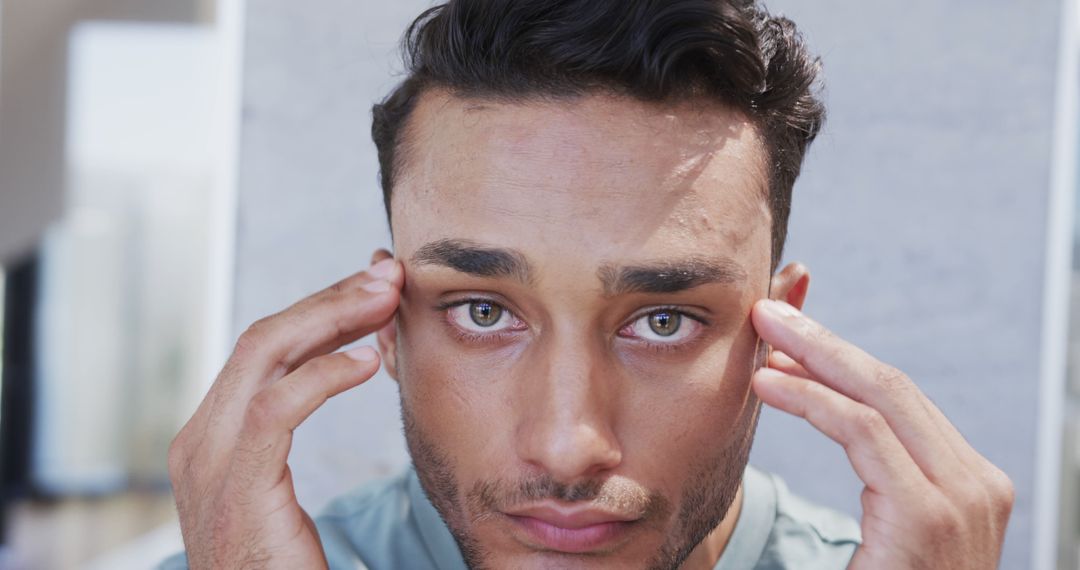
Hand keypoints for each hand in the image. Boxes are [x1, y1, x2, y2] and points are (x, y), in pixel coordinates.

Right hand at [167, 256, 402, 569]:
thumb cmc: (279, 564)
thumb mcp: (278, 485)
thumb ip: (292, 426)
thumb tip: (351, 361)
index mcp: (211, 434)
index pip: (264, 348)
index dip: (320, 310)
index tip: (373, 289)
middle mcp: (200, 438)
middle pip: (263, 337)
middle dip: (329, 298)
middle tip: (388, 275)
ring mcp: (210, 460)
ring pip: (266, 354)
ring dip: (331, 317)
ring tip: (386, 298)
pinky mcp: (236, 485)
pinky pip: (277, 408)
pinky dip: (324, 375)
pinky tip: (367, 361)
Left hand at [750, 299, 1013, 568]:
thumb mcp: (878, 518)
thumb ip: (864, 454)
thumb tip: (811, 391)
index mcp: (963, 485)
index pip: (899, 402)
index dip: (838, 359)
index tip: (785, 335)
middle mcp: (976, 486)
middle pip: (893, 388)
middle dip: (824, 342)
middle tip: (767, 311)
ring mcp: (962, 500)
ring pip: (880, 399)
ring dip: (813, 358)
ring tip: (760, 334)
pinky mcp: (927, 519)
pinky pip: (863, 435)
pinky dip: (811, 400)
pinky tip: (768, 383)